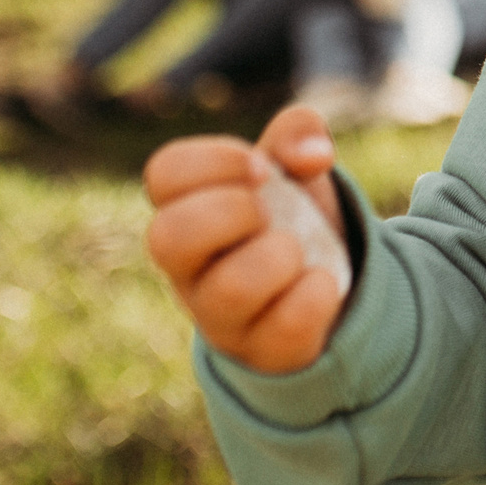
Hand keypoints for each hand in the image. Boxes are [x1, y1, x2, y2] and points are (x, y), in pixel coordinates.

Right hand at [144, 106, 345, 372]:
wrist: (320, 281)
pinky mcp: (261, 350)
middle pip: (168, 238)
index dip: (217, 160)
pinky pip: (286, 325)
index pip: (164, 173)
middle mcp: (188, 267)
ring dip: (279, 256)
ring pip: (230, 289)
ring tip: (296, 251)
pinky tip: (321, 283)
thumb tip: (313, 154)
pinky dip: (318, 293)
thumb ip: (297, 134)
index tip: (263, 169)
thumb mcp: (292, 165)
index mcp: (185, 209)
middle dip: (233, 211)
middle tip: (267, 213)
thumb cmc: (289, 214)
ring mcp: (219, 315)